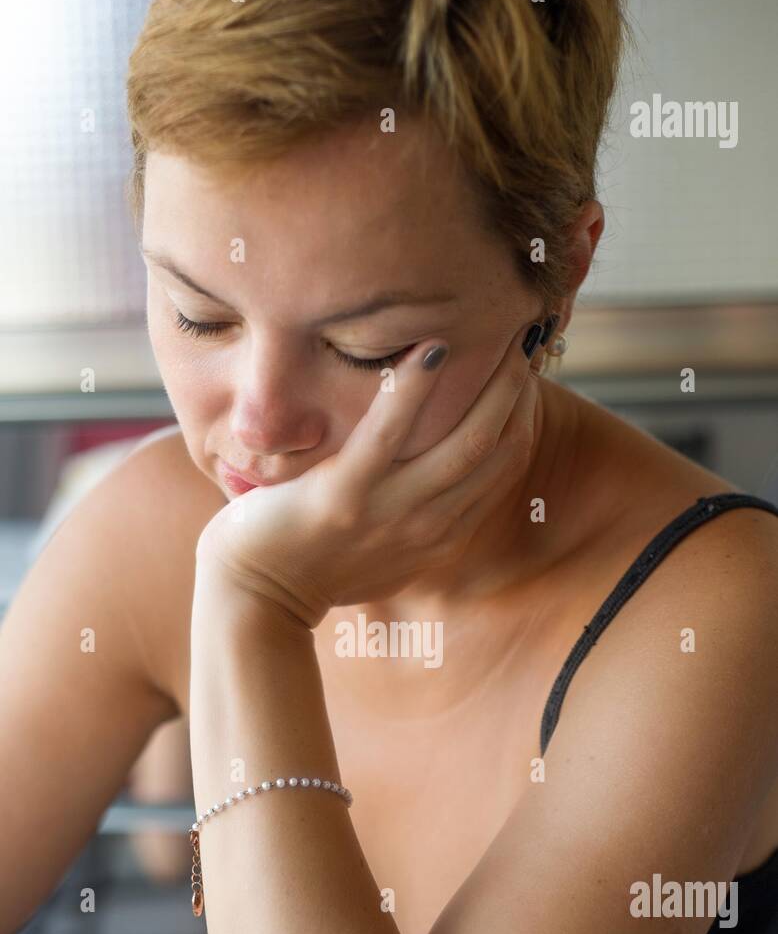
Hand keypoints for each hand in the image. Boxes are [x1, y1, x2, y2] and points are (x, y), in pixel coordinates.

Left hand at [195, 325, 542, 629]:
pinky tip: (431, 348)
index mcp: (443, 536)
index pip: (504, 465)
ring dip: (490, 384)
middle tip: (516, 337)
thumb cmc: (310, 569)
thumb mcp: (383, 557)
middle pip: (498, 448)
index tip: (516, 371)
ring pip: (467, 441)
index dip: (521, 412)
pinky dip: (415, 388)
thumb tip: (431, 488)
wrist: (257, 600)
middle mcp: (429, 526)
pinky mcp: (346, 495)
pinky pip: (389, 431)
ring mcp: (390, 512)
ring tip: (494, 333)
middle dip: (514, 389)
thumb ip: (414, 525)